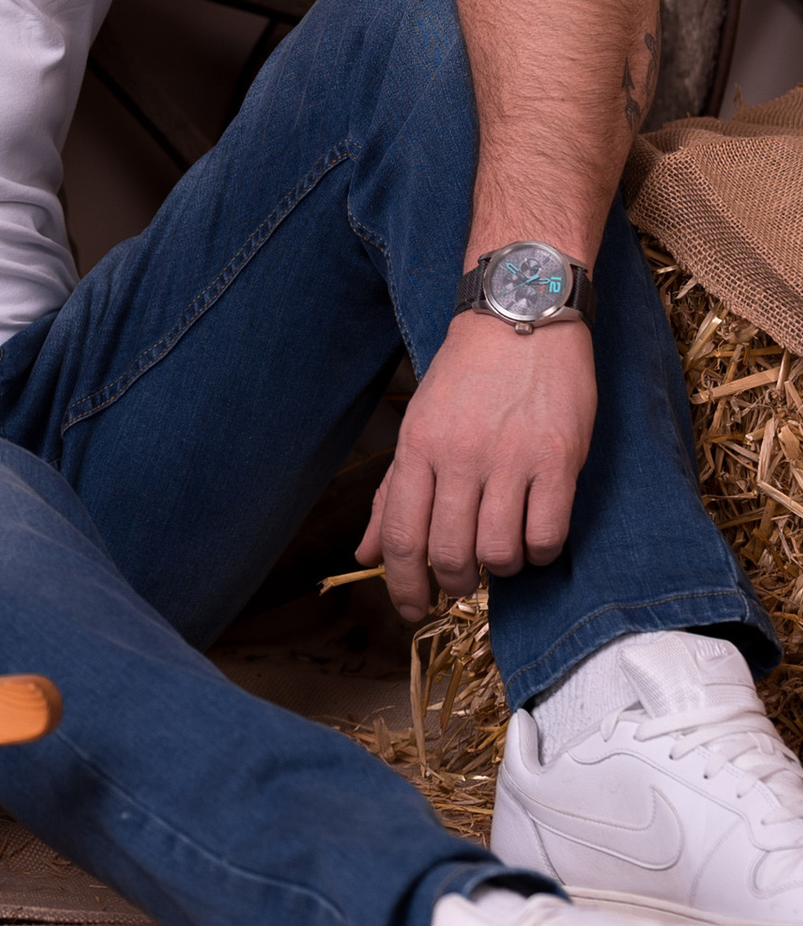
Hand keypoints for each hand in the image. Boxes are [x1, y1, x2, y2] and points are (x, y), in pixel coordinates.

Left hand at [357, 312, 596, 618]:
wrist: (520, 316)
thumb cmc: (466, 376)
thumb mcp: (418, 426)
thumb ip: (394, 493)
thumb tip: (365, 555)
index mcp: (418, 447)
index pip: (401, 536)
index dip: (403, 585)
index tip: (411, 609)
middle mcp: (460, 457)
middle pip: (449, 553)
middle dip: (452, 582)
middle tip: (460, 579)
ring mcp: (512, 460)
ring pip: (499, 553)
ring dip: (498, 568)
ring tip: (499, 551)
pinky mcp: (559, 461)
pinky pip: (547, 535)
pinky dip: (539, 552)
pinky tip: (535, 538)